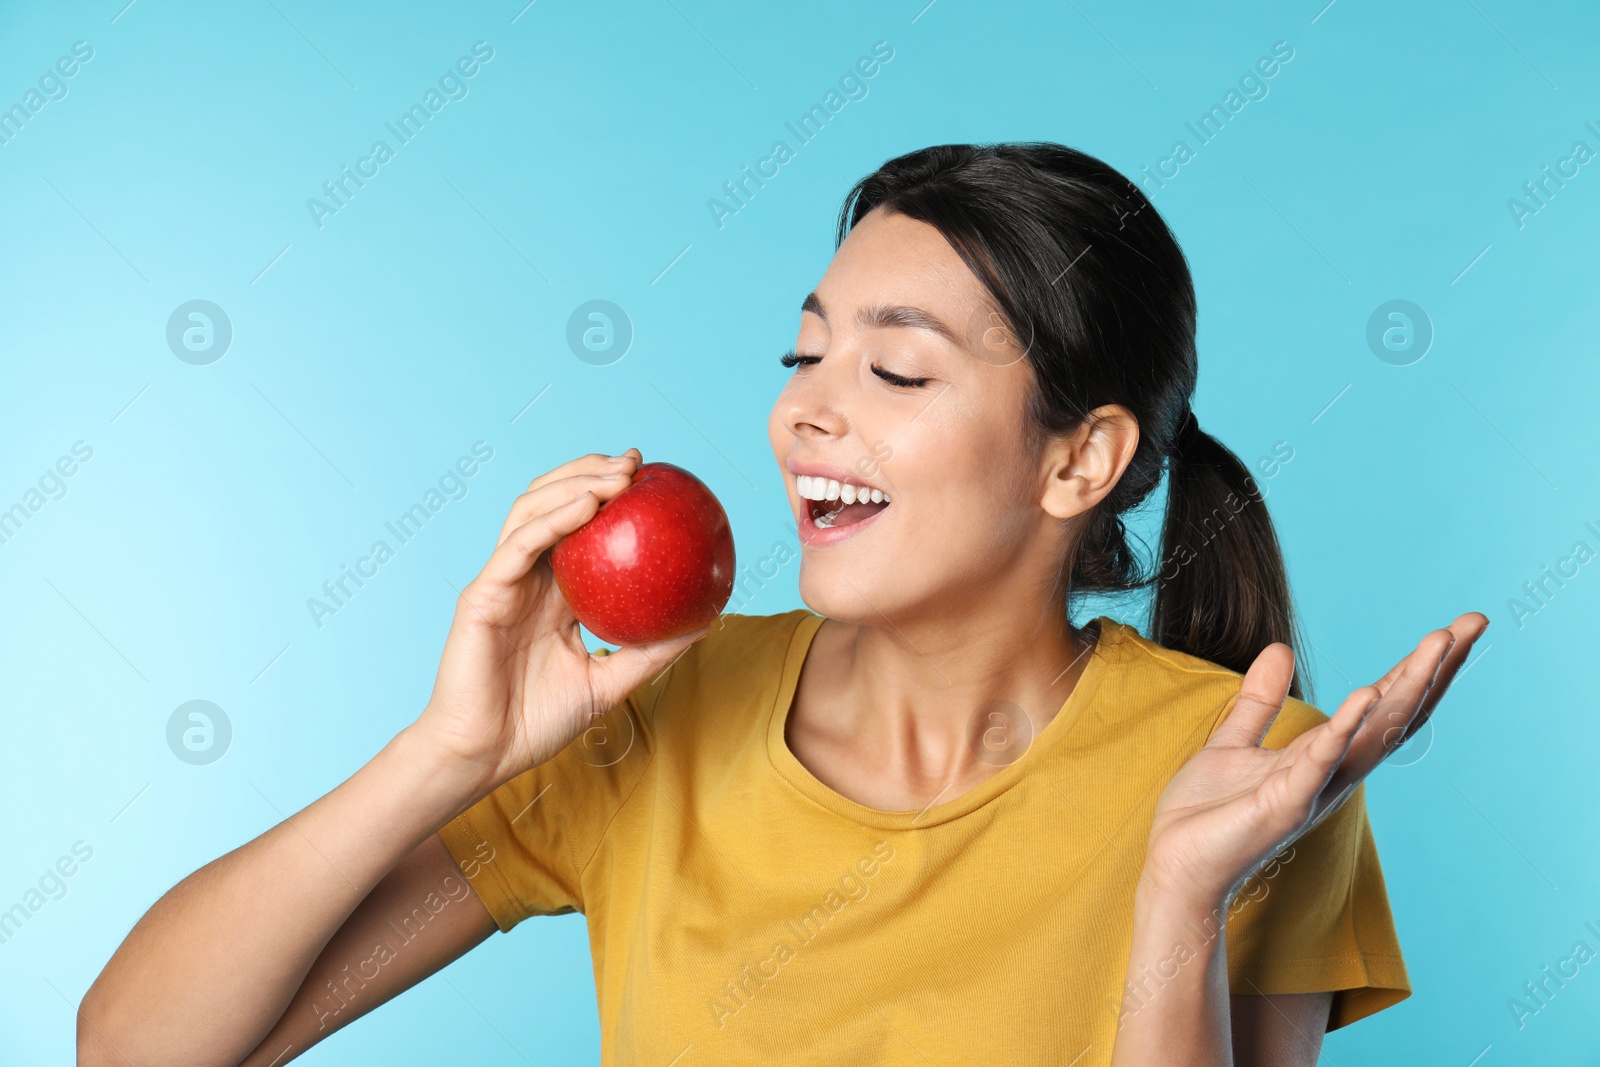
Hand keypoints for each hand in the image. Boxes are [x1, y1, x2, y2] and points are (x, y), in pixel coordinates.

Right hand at [413, 449, 712, 794]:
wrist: (486, 755)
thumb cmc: (539, 723)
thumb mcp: (611, 682)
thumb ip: (651, 651)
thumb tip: (707, 621)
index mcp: (553, 593)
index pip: (580, 527)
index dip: (609, 494)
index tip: (652, 478)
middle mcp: (527, 577)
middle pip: (553, 503)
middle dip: (592, 472)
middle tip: (637, 463)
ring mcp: (503, 580)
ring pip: (533, 511)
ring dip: (575, 483)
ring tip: (617, 475)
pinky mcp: (483, 593)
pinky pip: (520, 545)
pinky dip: (553, 519)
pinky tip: (587, 505)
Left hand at [1140, 612, 1488, 908]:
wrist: (1175, 865)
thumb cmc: (1207, 815)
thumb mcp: (1235, 741)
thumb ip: (1261, 701)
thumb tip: (1280, 648)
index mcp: (1325, 757)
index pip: (1383, 705)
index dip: (1418, 667)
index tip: (1455, 627)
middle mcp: (1332, 774)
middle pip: (1396, 715)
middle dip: (1434, 669)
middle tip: (1473, 622)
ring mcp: (1313, 789)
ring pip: (1373, 733)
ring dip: (1405, 687)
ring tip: (1437, 643)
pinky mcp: (1284, 803)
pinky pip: (1320, 761)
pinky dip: (1343, 727)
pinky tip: (1365, 693)